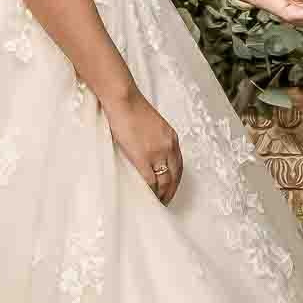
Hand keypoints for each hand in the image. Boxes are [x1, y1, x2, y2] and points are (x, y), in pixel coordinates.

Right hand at [102, 90, 182, 204]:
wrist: (124, 101)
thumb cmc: (133, 109)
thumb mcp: (153, 125)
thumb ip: (157, 139)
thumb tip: (151, 152)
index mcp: (172, 138)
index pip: (179, 165)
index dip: (176, 179)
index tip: (171, 187)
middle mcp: (169, 146)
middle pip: (175, 175)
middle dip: (172, 190)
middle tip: (166, 200)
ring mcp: (157, 153)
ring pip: (165, 181)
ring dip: (162, 194)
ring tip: (158, 202)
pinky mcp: (143, 157)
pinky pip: (150, 180)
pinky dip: (151, 191)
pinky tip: (148, 197)